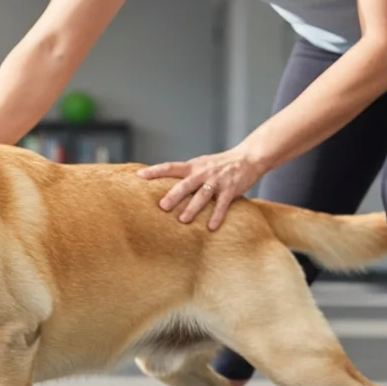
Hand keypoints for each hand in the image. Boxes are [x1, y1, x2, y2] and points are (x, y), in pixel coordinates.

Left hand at [136, 147, 265, 229]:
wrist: (247, 158)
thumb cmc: (219, 165)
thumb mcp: (200, 165)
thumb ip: (185, 174)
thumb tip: (163, 186)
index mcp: (192, 166)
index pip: (170, 167)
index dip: (154, 171)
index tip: (139, 175)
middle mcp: (202, 172)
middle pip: (185, 184)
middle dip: (174, 195)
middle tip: (162, 206)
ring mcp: (217, 181)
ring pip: (202, 195)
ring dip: (193, 208)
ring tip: (183, 220)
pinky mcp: (230, 189)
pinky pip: (222, 204)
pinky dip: (217, 216)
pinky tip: (211, 227)